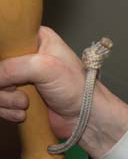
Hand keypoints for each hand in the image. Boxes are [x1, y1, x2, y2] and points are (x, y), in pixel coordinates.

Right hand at [0, 26, 127, 157]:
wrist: (88, 119)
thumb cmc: (79, 90)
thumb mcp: (46, 68)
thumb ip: (13, 67)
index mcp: (36, 39)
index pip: (5, 41)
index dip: (2, 59)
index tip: (7, 71)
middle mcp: (26, 57)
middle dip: (2, 83)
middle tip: (17, 89)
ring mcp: (22, 78)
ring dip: (5, 100)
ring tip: (26, 103)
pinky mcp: (19, 97)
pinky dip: (7, 110)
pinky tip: (24, 112)